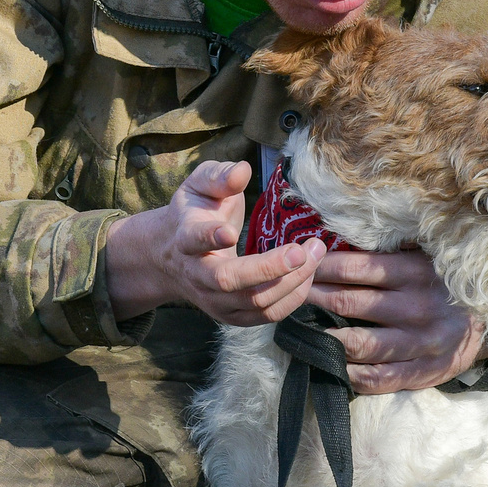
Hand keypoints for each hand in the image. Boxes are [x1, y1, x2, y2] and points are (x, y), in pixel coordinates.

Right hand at [105, 161, 327, 326]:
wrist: (171, 257)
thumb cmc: (194, 213)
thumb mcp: (199, 186)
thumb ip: (219, 176)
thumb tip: (243, 170)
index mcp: (185, 239)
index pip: (193, 240)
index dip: (209, 237)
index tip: (229, 231)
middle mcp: (197, 275)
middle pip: (228, 281)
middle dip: (267, 269)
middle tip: (300, 250)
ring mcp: (214, 301)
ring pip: (254, 301)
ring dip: (291, 281)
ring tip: (315, 253)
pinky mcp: (232, 316)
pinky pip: (267, 315)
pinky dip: (293, 297)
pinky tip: (308, 273)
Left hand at [309, 249, 486, 392]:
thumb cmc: (448, 285)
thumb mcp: (426, 259)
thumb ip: (390, 254)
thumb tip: (338, 246)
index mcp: (415, 273)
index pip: (355, 268)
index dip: (321, 268)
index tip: (302, 267)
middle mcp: (416, 307)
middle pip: (349, 302)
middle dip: (314, 298)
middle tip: (292, 296)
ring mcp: (419, 343)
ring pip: (357, 343)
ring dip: (324, 337)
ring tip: (303, 330)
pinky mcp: (423, 372)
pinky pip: (378, 378)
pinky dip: (349, 373)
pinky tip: (331, 365)